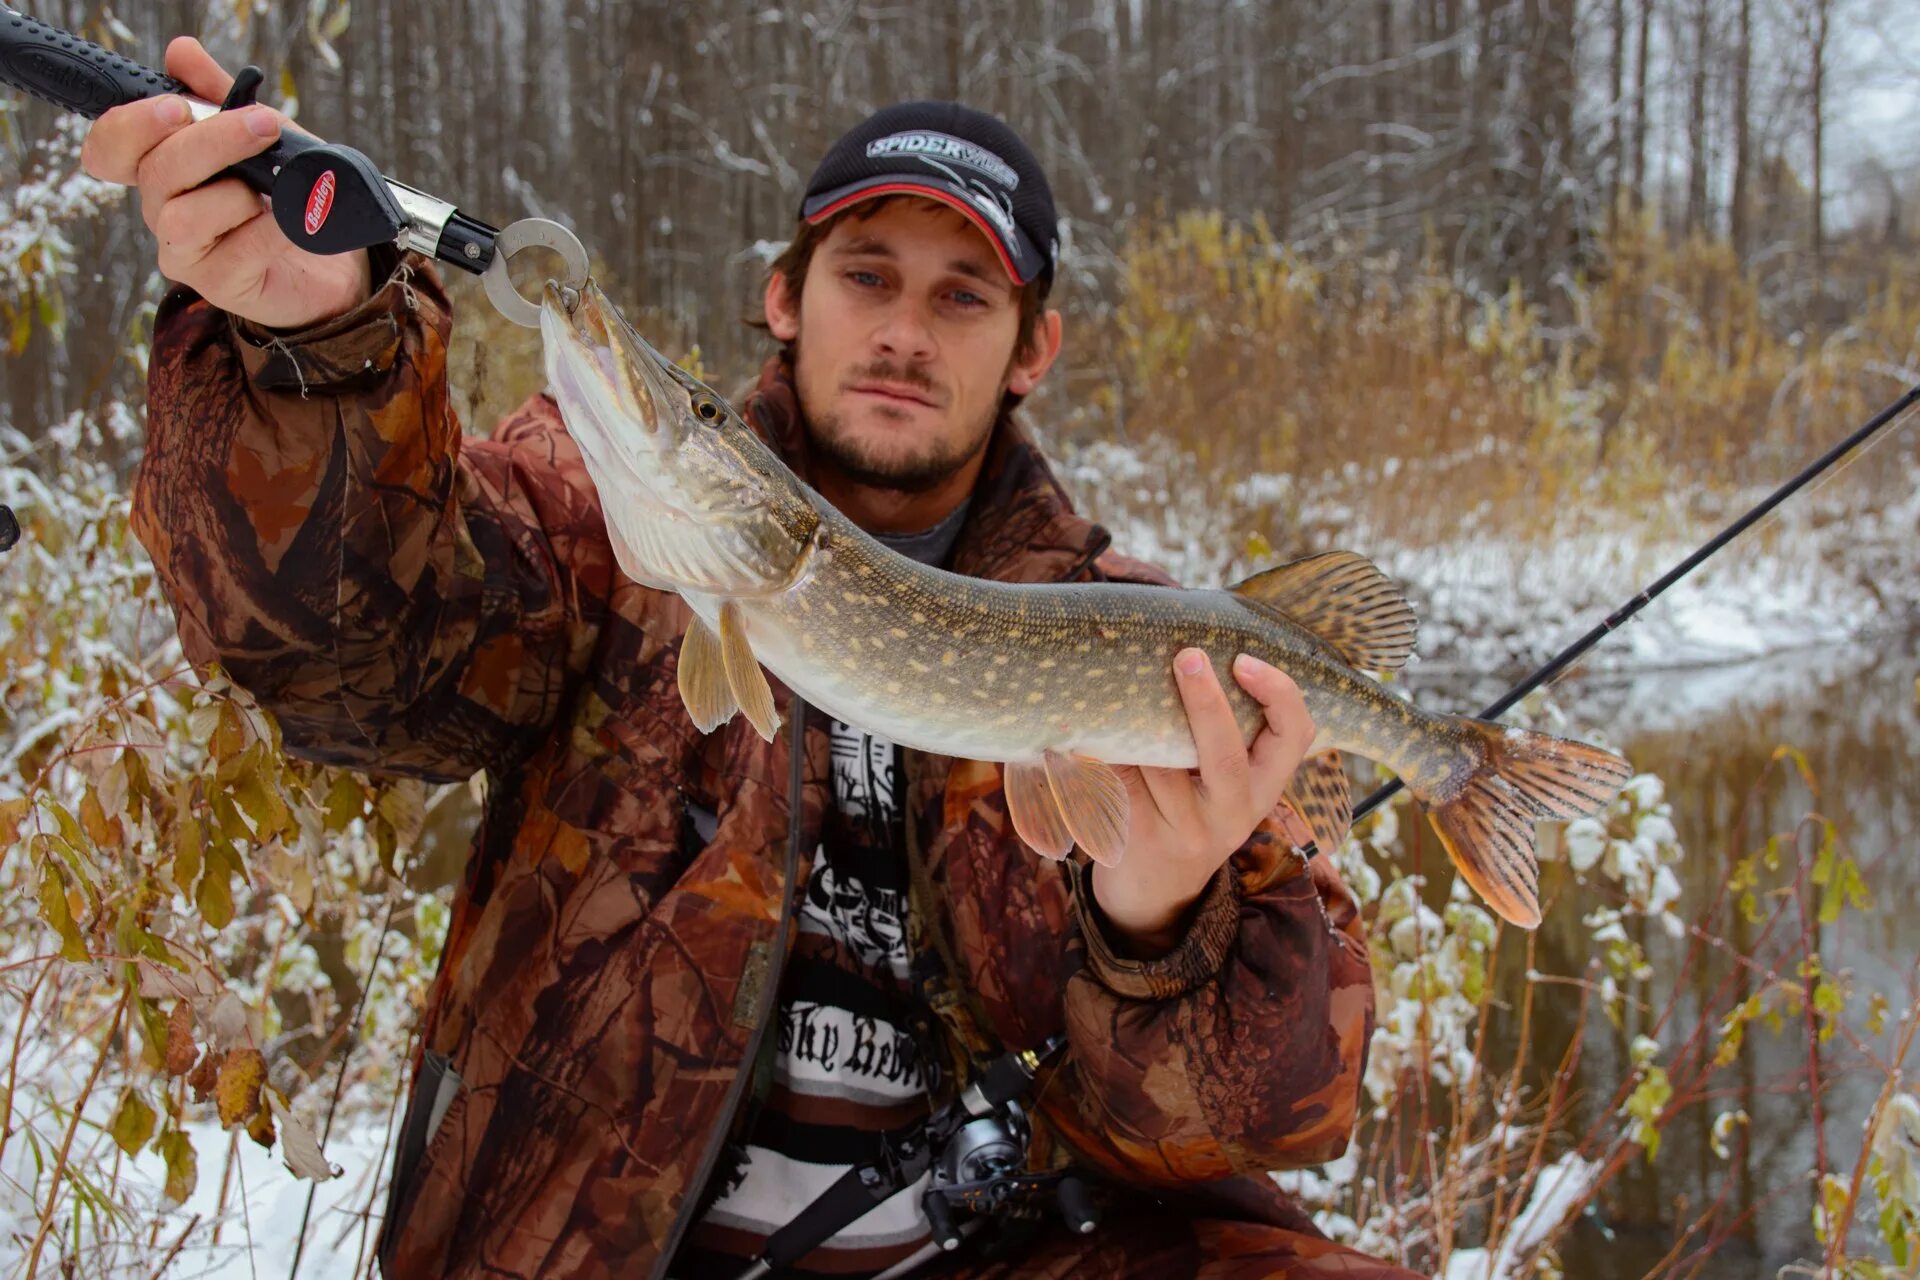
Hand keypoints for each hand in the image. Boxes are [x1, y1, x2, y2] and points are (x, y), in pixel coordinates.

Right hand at [79, 38, 371, 330]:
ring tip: (276, 188)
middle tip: (263, 124)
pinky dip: (272, 228)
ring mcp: (188, 252)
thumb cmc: (285, 194)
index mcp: (161, 170)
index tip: (177, 107)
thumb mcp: (261, 134)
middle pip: (157, 173)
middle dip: (211, 142)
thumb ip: (219, 95)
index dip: (129, 127)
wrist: (336, 259)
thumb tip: (182, 52)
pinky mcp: (222, 285)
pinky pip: (238, 251)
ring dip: (236, 192)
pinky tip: (296, 218)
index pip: (109, 148)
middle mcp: (164, 211)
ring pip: (183, 217)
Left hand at [1093, 651, 1314, 956]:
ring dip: (1137, 724)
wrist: (1157, 892)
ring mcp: (1189, 832)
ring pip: (1160, 765)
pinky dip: (1104, 752)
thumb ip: (1226, 730)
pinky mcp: (1144, 842)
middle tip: (1187, 655)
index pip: (1296, 733)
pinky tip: (1085, 731)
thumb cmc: (1189, 807)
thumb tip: (1187, 642)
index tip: (1243, 659)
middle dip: (1206, 703)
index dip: (1278, 694)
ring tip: (1115, 686)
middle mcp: (1235, 813)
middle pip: (1225, 756)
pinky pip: (1122, 784)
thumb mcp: (1222, 780)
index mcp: (1265, 786)